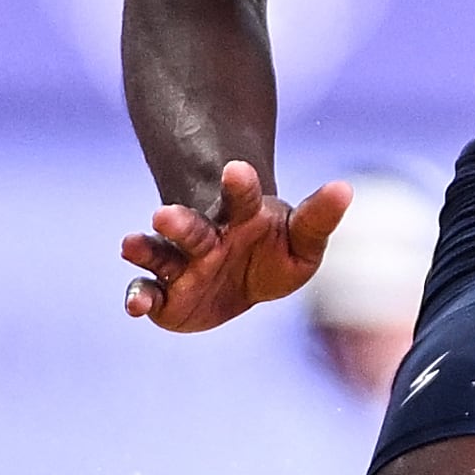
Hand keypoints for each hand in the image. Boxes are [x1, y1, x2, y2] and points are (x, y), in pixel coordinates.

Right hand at [121, 162, 351, 330]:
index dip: (239, 184)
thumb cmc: (275, 252)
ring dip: (145, 249)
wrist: (245, 283)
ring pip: (160, 254)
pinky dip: (138, 297)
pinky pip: (147, 292)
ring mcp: (182, 265)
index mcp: (240, 218)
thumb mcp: (304, 240)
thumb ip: (319, 217)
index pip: (240, 197)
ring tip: (129, 244)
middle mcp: (206, 238)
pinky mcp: (166, 295)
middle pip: (191, 227)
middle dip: (178, 221)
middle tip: (163, 215)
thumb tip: (346, 186)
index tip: (236, 168)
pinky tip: (136, 307)